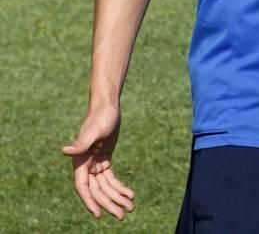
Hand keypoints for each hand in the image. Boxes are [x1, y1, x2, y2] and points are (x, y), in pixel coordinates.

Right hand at [62, 103, 133, 219]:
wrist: (108, 106)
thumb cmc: (100, 116)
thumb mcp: (94, 130)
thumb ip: (82, 143)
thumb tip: (65, 151)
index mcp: (80, 161)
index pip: (83, 187)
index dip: (90, 201)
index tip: (99, 214)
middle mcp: (86, 166)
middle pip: (97, 191)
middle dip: (110, 204)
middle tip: (123, 216)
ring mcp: (96, 165)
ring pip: (106, 188)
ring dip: (117, 198)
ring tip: (130, 208)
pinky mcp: (104, 160)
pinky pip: (111, 179)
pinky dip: (120, 187)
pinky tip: (130, 194)